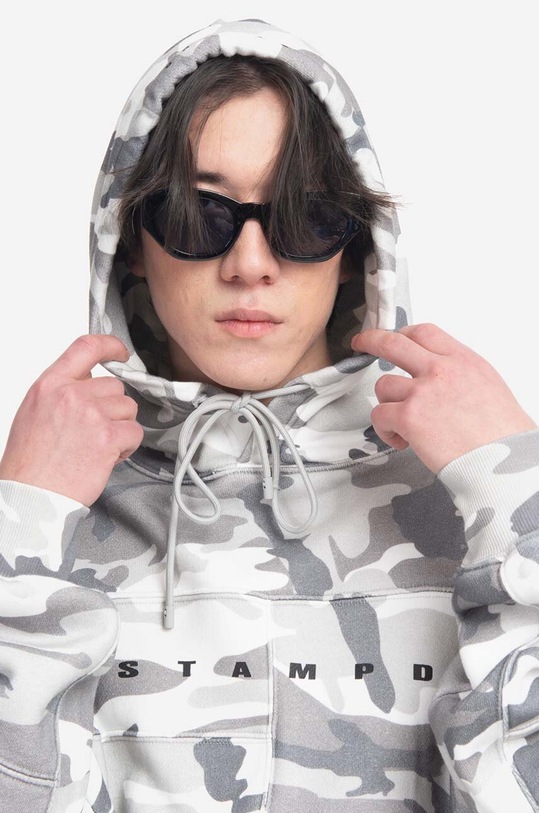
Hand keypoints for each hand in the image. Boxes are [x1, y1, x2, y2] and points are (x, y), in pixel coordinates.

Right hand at [0, 335, 143, 504]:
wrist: (32, 495)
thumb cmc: (30, 463)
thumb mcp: (35, 412)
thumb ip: (62, 393)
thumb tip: (88, 383)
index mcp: (50, 385)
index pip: (86, 347)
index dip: (109, 346)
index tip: (120, 351)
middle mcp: (71, 395)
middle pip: (114, 386)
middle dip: (112, 409)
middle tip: (96, 431)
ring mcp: (91, 414)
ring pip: (128, 409)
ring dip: (120, 428)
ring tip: (97, 447)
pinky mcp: (108, 437)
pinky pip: (135, 432)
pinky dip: (127, 447)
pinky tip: (107, 457)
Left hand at [351, 323, 536, 472]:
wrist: (504, 462)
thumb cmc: (503, 435)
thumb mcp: (488, 388)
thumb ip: (460, 376)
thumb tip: (441, 382)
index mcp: (463, 361)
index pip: (425, 333)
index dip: (403, 334)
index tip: (394, 337)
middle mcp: (441, 370)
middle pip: (393, 343)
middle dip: (371, 340)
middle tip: (361, 343)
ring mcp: (422, 392)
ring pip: (383, 385)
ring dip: (387, 405)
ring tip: (403, 427)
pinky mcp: (408, 417)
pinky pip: (380, 416)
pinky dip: (386, 431)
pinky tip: (402, 442)